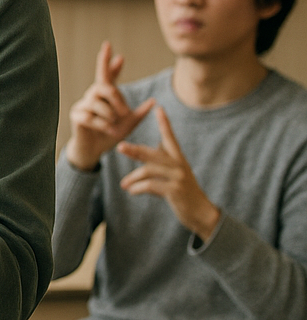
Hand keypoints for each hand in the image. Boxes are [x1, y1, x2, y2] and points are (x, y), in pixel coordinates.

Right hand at [65, 41, 155, 171]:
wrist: (95, 151)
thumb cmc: (111, 135)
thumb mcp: (129, 124)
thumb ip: (139, 113)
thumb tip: (154, 101)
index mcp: (105, 96)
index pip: (106, 75)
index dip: (108, 61)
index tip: (108, 46)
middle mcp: (92, 97)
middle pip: (104, 87)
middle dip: (117, 99)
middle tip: (125, 112)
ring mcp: (82, 106)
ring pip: (97, 103)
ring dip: (110, 114)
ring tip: (114, 124)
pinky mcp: (77, 116)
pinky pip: (91, 117)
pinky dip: (103, 125)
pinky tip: (108, 130)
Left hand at [117, 106, 221, 239]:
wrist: (200, 212)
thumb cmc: (183, 191)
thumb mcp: (174, 173)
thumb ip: (160, 162)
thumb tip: (141, 151)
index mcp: (178, 158)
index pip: (170, 137)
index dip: (164, 123)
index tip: (158, 108)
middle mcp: (179, 165)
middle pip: (152, 153)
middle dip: (135, 150)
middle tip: (120, 147)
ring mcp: (177, 177)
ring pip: (148, 171)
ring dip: (132, 178)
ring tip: (124, 184)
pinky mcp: (174, 190)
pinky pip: (150, 186)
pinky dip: (137, 188)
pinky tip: (131, 191)